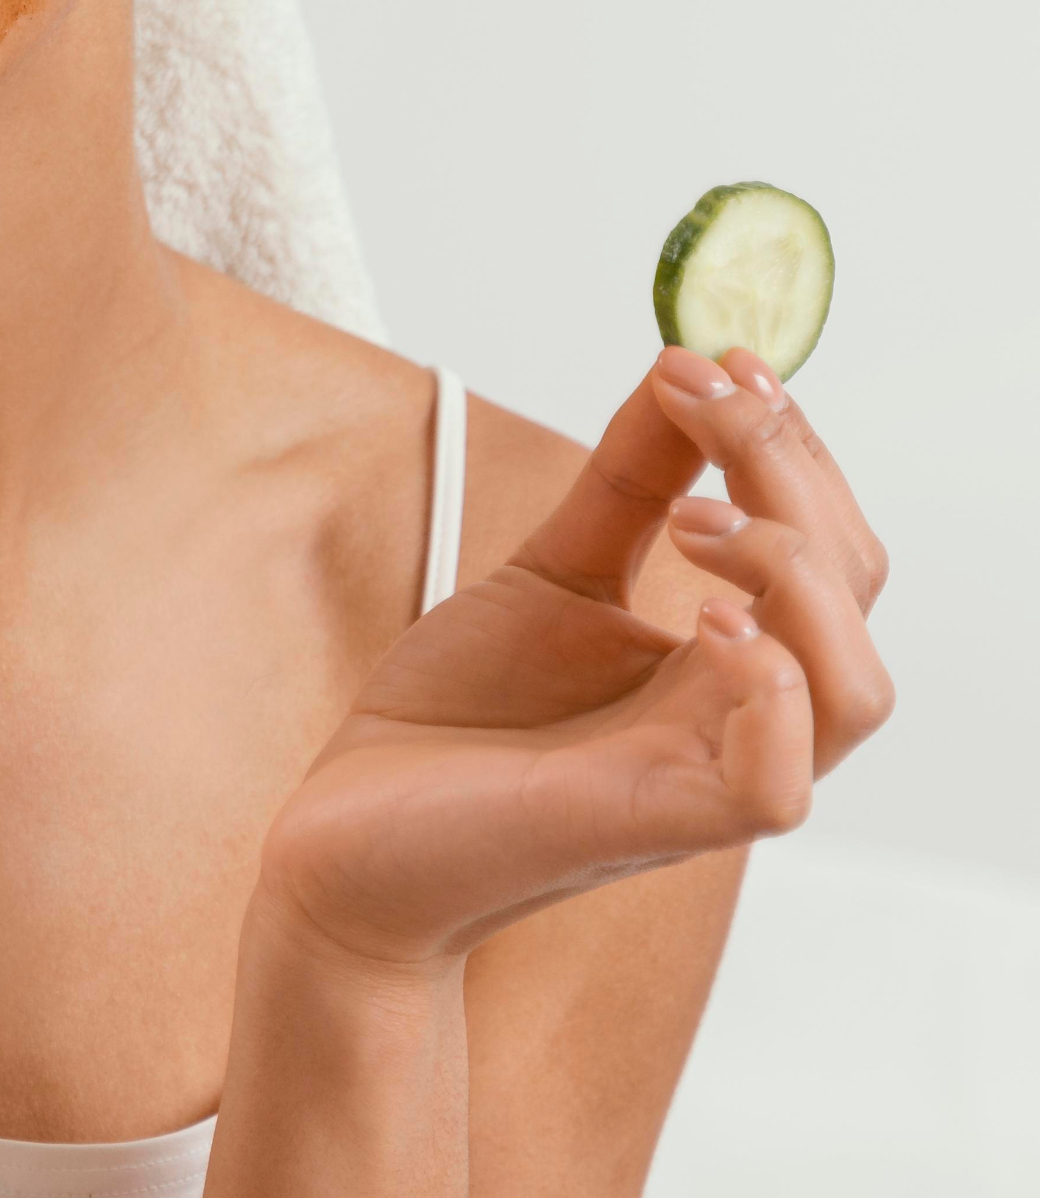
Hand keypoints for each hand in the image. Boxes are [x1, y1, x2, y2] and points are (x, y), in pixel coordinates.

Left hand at [264, 347, 891, 968]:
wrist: (343, 839)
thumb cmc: (449, 726)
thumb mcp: (545, 574)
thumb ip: (626, 486)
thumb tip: (682, 364)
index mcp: (728, 662)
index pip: (828, 547)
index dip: (795, 448)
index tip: (728, 358)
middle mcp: (739, 719)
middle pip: (853, 593)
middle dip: (794, 475)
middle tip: (706, 398)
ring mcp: (701, 778)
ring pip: (853, 690)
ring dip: (798, 576)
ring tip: (700, 520)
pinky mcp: (651, 829)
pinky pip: (777, 783)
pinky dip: (770, 695)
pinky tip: (709, 625)